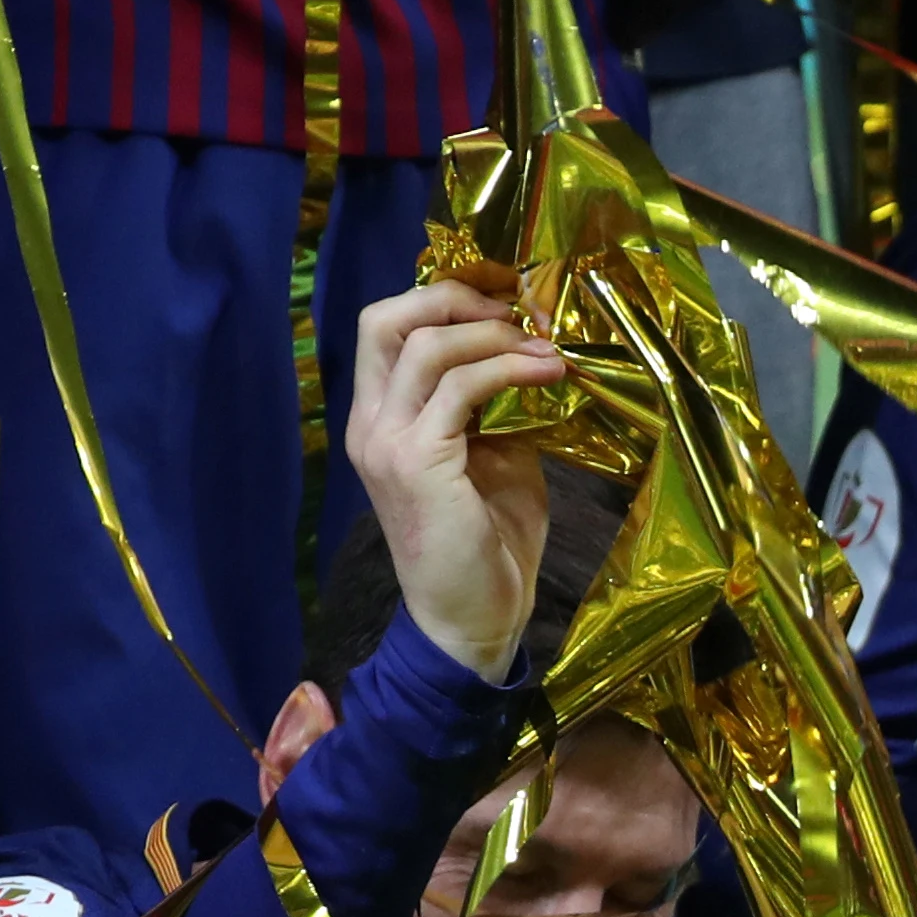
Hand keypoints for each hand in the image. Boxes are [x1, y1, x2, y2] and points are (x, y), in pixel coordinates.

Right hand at [345, 283, 563, 679]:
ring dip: (495, 336)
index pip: (386, 327)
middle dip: (455, 298)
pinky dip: (507, 369)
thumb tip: (533, 356)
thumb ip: (495, 405)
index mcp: (380, 417)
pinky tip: (548, 374)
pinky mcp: (415, 463)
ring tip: (547, 348)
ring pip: (424, 346)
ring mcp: (385, 442)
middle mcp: (368, 423)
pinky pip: (458, 389)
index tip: (509, 300)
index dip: (443, 299)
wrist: (474, 618)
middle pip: (384, 318)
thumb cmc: (487, 544)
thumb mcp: (496, 456)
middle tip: (518, 311)